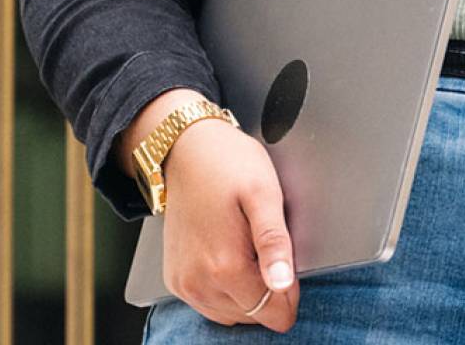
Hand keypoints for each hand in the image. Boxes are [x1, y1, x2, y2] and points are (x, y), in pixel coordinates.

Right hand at [161, 117, 298, 330]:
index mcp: (225, 266)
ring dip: (246, 291)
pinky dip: (225, 290)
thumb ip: (275, 242)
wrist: (187, 149)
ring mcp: (184, 284)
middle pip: (253, 315)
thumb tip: (282, 284)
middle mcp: (199, 283)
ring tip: (246, 246)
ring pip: (232, 314)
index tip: (286, 263)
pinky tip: (228, 254)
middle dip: (267, 289)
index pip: (273, 313)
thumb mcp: (264, 193)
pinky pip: (209, 304)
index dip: (289, 293)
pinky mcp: (175, 279)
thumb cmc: (229, 164)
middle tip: (263, 244)